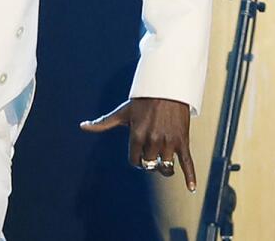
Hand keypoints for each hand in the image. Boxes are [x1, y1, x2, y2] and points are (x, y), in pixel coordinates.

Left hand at [80, 97, 195, 191]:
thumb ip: (103, 123)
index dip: (136, 160)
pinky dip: (190, 176)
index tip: (140, 154)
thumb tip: (82, 126)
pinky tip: (192, 187)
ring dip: (165, 169)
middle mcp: (152, 141)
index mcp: (136, 136)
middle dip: (150, 161)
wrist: (168, 86)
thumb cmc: (143, 99)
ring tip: (165, 167)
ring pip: (166, 167)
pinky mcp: (183, 140)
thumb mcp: (122, 112)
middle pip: (150, 164)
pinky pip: (187, 162)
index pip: (134, 161)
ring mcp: (168, 142)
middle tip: (153, 153)